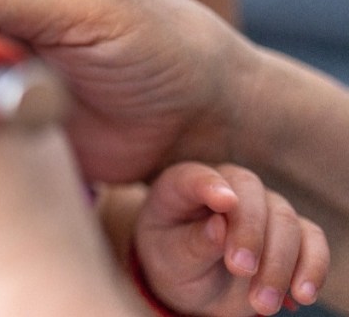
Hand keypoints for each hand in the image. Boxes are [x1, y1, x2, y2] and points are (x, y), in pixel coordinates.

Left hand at [135, 162, 328, 315]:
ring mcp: (263, 205)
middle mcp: (229, 186)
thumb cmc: (174, 259)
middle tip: (241, 270)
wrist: (194, 279)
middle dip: (250, 233)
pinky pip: (312, 239)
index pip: (197, 177)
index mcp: (184, 185)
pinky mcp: (290, 230)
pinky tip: (303, 295)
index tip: (224, 202)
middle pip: (250, 194)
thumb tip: (219, 227)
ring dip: (278, 263)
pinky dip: (312, 266)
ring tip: (262, 303)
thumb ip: (192, 243)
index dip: (211, 186)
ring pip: (284, 220)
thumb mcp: (170, 257)